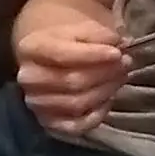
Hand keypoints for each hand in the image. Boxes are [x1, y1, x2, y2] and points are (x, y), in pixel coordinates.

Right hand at [17, 16, 127, 136]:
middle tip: (126, 64)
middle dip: (105, 73)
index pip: (63, 55)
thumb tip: (119, 43)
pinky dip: (96, 115)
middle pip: (72, 81)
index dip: (93, 55)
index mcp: (31, 48)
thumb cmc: (68, 41)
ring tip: (120, 78)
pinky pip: (76, 126)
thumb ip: (99, 35)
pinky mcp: (48, 123)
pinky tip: (108, 99)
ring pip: (76, 103)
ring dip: (105, 91)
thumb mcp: (80, 29)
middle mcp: (28, 78)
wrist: (49, 59)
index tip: (118, 53)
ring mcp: (36, 103)